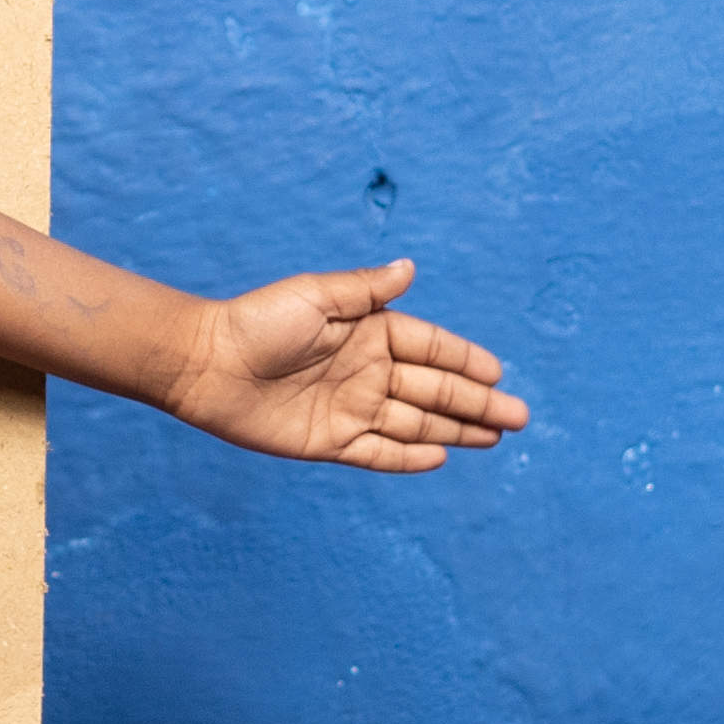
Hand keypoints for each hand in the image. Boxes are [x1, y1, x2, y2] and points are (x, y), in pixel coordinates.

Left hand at [165, 260, 528, 470]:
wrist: (203, 365)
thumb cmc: (256, 322)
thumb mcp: (315, 296)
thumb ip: (365, 289)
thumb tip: (410, 267)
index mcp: (368, 332)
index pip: (430, 347)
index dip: (465, 360)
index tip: (498, 372)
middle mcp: (365, 371)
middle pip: (434, 390)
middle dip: (477, 403)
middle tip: (519, 418)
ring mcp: (350, 408)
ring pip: (415, 423)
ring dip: (456, 430)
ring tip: (496, 438)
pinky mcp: (330, 442)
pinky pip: (379, 452)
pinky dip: (409, 456)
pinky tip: (441, 456)